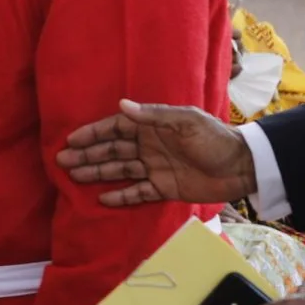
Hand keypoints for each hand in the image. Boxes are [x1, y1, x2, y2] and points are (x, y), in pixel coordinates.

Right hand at [55, 99, 257, 207]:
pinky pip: (138, 192)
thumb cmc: (215, 139)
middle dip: (88, 154)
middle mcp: (150, 147)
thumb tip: (122, 106)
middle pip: (112, 150)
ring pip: (120, 170)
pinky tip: (103, 199)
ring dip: (97, 172)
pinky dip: (122, 196)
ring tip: (74, 176)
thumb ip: (154, 116)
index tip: (72, 140)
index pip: (116, 128)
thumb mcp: (186, 122)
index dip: (94, 133)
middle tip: (62, 161)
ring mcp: (155, 168)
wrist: (242, 167)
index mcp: (153, 127)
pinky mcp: (164, 188)